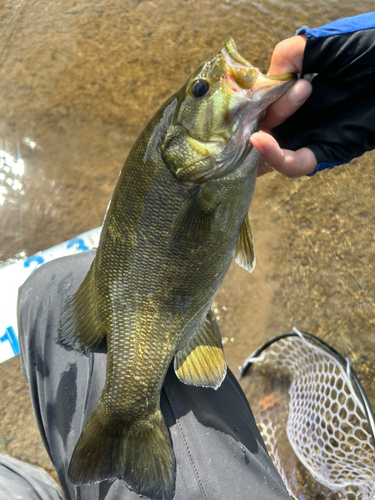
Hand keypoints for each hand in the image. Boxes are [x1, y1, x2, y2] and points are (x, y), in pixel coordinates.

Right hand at [252, 35, 316, 176]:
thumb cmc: (373, 51)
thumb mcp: (329, 44)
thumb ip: (293, 53)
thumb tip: (267, 78)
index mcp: (295, 89)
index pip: (259, 101)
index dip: (246, 100)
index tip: (243, 95)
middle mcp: (298, 114)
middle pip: (259, 128)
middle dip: (246, 126)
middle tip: (248, 118)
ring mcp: (309, 134)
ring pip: (269, 152)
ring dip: (258, 141)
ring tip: (257, 128)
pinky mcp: (324, 151)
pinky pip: (295, 164)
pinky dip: (275, 158)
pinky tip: (260, 141)